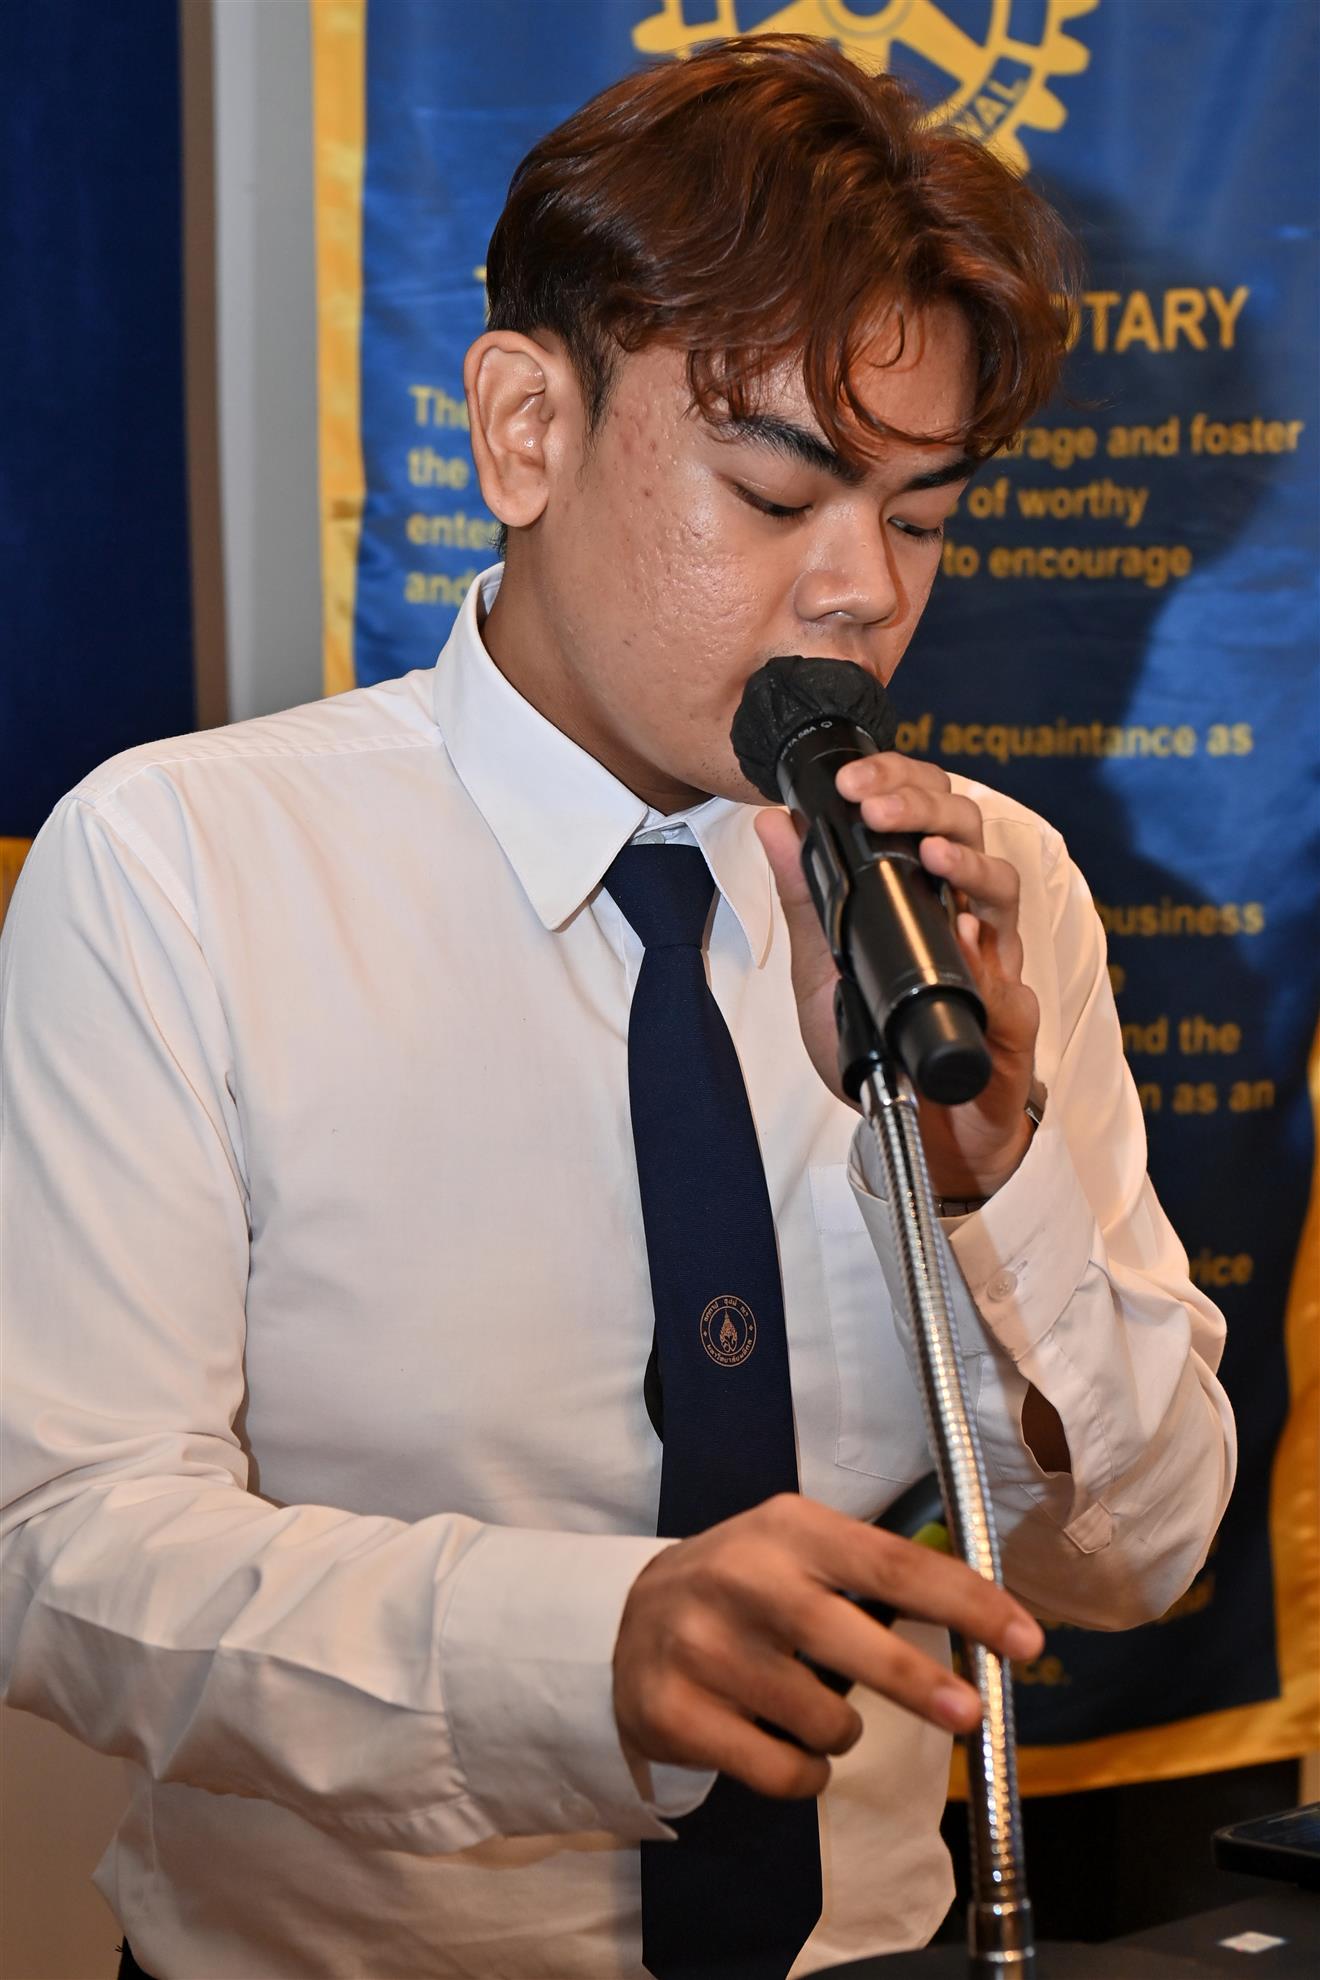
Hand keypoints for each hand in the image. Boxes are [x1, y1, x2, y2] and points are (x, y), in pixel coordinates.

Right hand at [614, 1494, 1042, 1798]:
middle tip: (971, 1714)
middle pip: (853, 1640)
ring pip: (822, 1721)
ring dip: (842, 1733)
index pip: (893, 1564)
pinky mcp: (676, 1713)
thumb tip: (987, 1618)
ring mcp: (703, 1648)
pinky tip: (789, 1749)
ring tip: (815, 1709)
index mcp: (787, 1529)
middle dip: (921, 1684)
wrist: (619, 1624)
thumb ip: (874, 1575)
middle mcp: (743, 1580)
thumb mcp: (796, 1550)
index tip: (1024, 1638)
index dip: (966, 1603)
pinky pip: (780, 1772)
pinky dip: (805, 1774)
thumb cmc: (740, 1586)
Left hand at [755, 753, 1038, 1199]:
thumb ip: (805, 896)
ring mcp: (993, 962)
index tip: (850, 779)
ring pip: (1003, 888)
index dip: (896, 780)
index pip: (922, 809)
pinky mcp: (1010, 1020)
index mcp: (921, 890)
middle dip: (924, 803)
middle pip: (967, 829)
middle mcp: (964, 912)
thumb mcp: (823, 964)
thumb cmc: (877, 1042)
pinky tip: (967, 934)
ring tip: (929, 851)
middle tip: (876, 802)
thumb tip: (776, 822)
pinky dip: (989, 957)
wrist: (916, 1128)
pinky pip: (1012, 979)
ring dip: (968, 862)